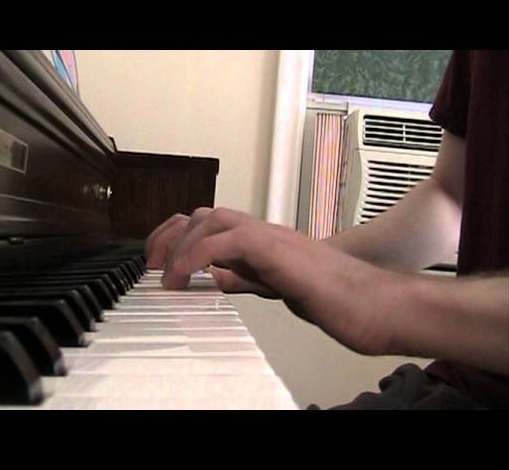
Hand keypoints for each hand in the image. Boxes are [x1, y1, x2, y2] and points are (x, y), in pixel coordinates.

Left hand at [146, 207, 394, 354]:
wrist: (366, 302)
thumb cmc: (327, 295)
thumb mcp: (269, 286)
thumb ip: (243, 277)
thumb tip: (215, 276)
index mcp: (257, 239)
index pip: (207, 223)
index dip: (176, 237)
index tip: (157, 263)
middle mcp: (260, 231)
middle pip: (202, 215)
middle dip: (169, 237)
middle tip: (151, 267)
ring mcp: (269, 236)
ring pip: (212, 220)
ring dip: (181, 246)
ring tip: (166, 276)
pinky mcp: (276, 248)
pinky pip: (228, 241)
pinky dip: (199, 255)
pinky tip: (185, 276)